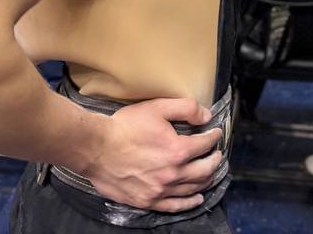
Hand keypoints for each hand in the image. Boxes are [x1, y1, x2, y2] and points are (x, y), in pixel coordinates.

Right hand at [83, 97, 223, 212]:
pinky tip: (197, 198)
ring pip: (193, 188)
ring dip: (207, 179)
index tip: (215, 133)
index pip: (205, 144)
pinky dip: (190, 202)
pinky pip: (175, 205)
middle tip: (217, 153)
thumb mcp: (158, 107)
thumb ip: (186, 109)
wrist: (96, 148)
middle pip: (205, 169)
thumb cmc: (125, 126)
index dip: (213, 137)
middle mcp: (173, 173)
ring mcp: (160, 190)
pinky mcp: (148, 201)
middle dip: (215, 159)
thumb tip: (206, 116)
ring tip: (211, 172)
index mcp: (178, 150)